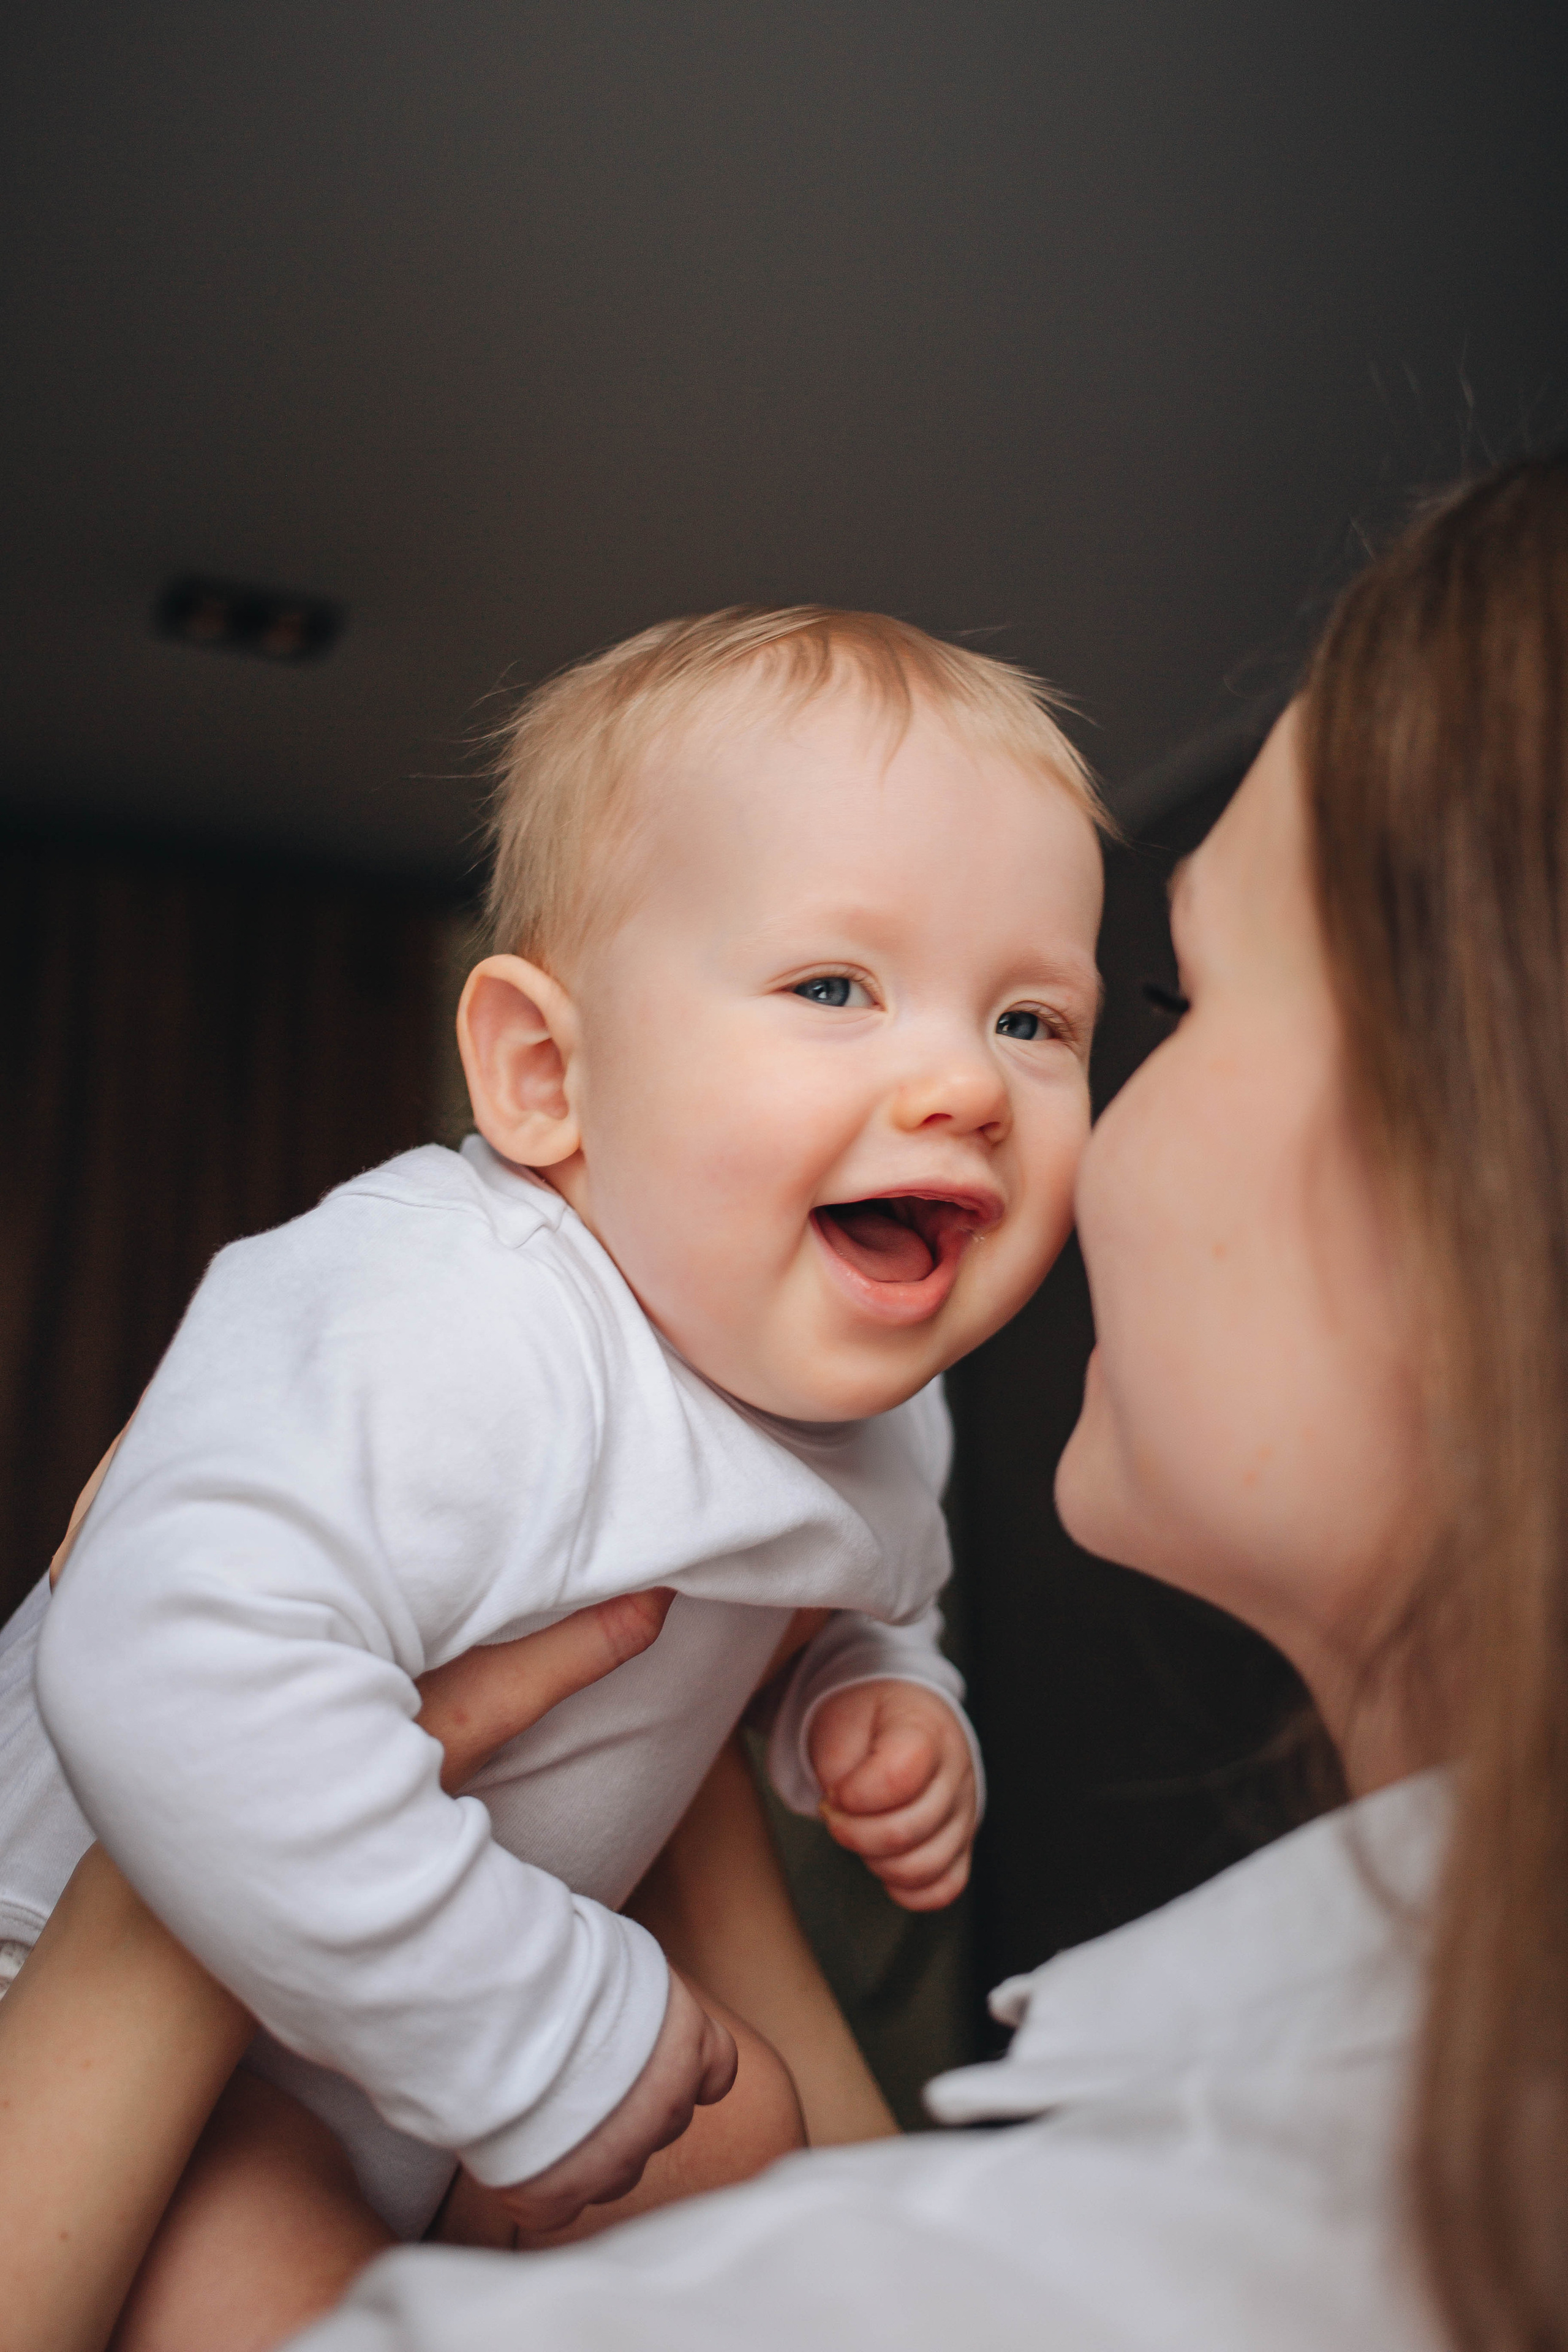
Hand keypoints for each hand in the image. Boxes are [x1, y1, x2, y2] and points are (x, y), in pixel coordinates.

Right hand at [489, 1970, 737, 2237]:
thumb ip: (644, 1999)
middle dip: (629, 2109)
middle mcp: (667, 2106)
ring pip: (616, 2173)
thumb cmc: (555, 1959)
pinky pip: (557, 2206)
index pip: (716, 2070)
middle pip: (662, 2124)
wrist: (504, 2001)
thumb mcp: (624, 1957)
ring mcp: (617, 2159)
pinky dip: (537, 2186)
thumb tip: (630, 2000)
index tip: (652, 2065)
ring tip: (542, 2109)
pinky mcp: (558, 2193)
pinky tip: (514, 2151)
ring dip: (588, 2151)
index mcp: (690, 2041)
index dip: (684, 2070)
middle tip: (579, 2079)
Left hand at [808, 1680, 976, 1911]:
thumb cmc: (871, 1720)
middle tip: (836, 1813)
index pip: (899, 1777)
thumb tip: (844, 1814)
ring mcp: (964, 1813)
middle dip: (852, 1833)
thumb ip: (839, 1766)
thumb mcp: (843, 1721)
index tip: (834, 1791)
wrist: (899, 1716)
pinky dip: (907, 1888)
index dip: (855, 1795)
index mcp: (927, 1731)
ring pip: (924, 1867)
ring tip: (861, 1833)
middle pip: (906, 1831)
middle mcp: (955, 1774)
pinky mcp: (963, 1844)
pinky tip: (884, 1863)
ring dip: (876, 1861)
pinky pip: (944, 1887)